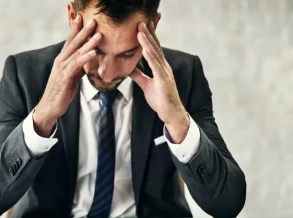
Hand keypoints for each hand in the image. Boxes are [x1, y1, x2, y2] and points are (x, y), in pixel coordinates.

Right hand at [33, 15, 101, 136]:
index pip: (70, 42)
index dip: (76, 30)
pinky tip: (94, 53)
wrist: (50, 107)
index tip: (83, 18)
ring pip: (76, 53)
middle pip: (73, 43)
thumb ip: (79, 67)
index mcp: (62, 60)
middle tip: (93, 20)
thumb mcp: (72, 77)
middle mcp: (60, 61)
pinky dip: (85, 58)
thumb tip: (89, 59)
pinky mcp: (64, 77)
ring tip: (98, 35)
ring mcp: (61, 69)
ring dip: (88, 43)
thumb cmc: (61, 92)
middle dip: (83, 31)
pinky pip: (76, 65)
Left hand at [130, 21, 188, 142]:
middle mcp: (164, 67)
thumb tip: (129, 68)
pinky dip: (150, 56)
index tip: (142, 26)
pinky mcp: (164, 80)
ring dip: (147, 41)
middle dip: (148, 33)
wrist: (171, 113)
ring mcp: (164, 73)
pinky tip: (144, 48)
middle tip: (141, 21)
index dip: (148, 37)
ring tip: (140, 30)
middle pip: (155, 47)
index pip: (153, 49)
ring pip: (155, 53)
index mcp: (160, 67)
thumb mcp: (146, 85)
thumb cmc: (161, 100)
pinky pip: (156, 66)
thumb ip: (139, 75)